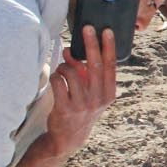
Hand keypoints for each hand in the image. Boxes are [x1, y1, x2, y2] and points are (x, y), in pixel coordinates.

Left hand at [45, 25, 118, 156]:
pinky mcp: (65, 108)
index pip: (110, 67)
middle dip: (91, 44)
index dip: (108, 48)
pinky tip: (56, 79)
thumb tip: (70, 51)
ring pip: (71, 72)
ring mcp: (81, 104)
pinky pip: (58, 81)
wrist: (69, 137)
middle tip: (87, 28)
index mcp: (108, 93)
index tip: (106, 31)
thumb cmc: (81, 108)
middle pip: (95, 66)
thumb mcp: (90, 92)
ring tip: (62, 70)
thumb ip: (84, 72)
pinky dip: (55, 76)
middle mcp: (97, 99)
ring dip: (64, 66)